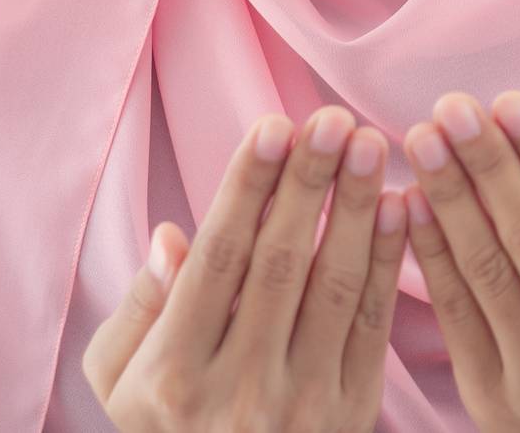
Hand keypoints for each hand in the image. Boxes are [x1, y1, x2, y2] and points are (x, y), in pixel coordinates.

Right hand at [82, 105, 408, 431]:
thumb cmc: (166, 429)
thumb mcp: (120, 382)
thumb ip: (139, 310)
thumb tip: (173, 238)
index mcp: (174, 372)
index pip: (217, 258)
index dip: (247, 188)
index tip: (274, 124)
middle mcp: (239, 389)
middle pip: (280, 262)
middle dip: (309, 182)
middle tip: (332, 118)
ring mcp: (302, 405)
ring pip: (334, 286)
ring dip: (356, 208)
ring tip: (371, 145)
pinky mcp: (352, 412)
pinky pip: (374, 323)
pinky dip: (389, 262)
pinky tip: (400, 206)